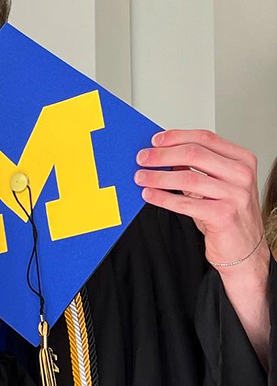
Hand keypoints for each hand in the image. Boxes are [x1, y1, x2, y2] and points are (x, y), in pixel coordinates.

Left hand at [136, 130, 266, 269]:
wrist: (244, 248)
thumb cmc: (228, 214)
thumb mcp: (217, 184)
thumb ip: (198, 167)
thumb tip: (164, 153)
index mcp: (242, 160)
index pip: (205, 138)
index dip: (176, 137)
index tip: (155, 140)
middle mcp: (242, 175)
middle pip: (194, 154)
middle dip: (162, 155)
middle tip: (142, 158)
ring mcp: (236, 195)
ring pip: (188, 177)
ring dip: (158, 176)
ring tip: (141, 177)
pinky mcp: (224, 215)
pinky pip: (186, 203)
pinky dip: (163, 197)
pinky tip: (149, 195)